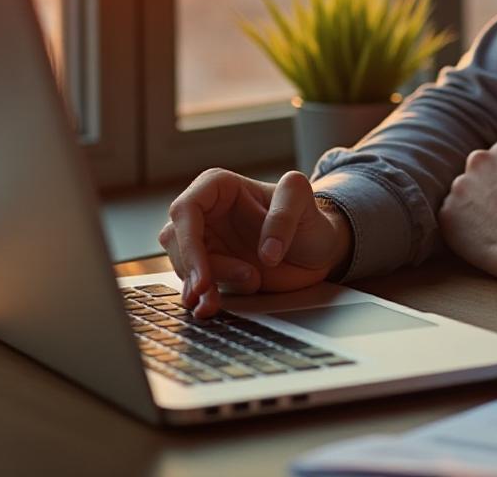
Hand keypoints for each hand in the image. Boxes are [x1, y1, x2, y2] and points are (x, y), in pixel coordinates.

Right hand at [158, 169, 351, 317]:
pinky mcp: (212, 269)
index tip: (203, 275)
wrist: (318, 251)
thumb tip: (267, 252)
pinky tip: (210, 309)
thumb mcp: (303, 201)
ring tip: (235, 293)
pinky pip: (195, 284)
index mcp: (217, 187)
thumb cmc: (308, 218)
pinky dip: (201, 299)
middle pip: (178, 241)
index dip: (188, 243)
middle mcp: (206, 213)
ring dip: (201, 287)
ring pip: (183, 265)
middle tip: (216, 290)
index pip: (185, 210)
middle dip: (195, 269)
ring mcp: (207, 242)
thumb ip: (285, 214)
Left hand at [436, 140, 496, 279]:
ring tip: (490, 227)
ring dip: (472, 207)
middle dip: (486, 188)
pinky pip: (450, 217)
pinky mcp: (446, 212)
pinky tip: (479, 238)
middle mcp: (477, 162)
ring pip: (462, 195)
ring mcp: (459, 187)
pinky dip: (460, 226)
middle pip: (477, 173)